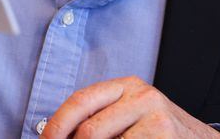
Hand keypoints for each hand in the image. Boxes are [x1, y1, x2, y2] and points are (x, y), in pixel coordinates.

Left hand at [42, 76, 219, 138]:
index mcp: (126, 85)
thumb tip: (58, 134)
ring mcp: (155, 114)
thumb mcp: (130, 117)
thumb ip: (100, 119)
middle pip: (89, 128)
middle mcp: (141, 94)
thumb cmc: (161, 134)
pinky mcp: (163, 133)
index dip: (56, 125)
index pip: (80, 100)